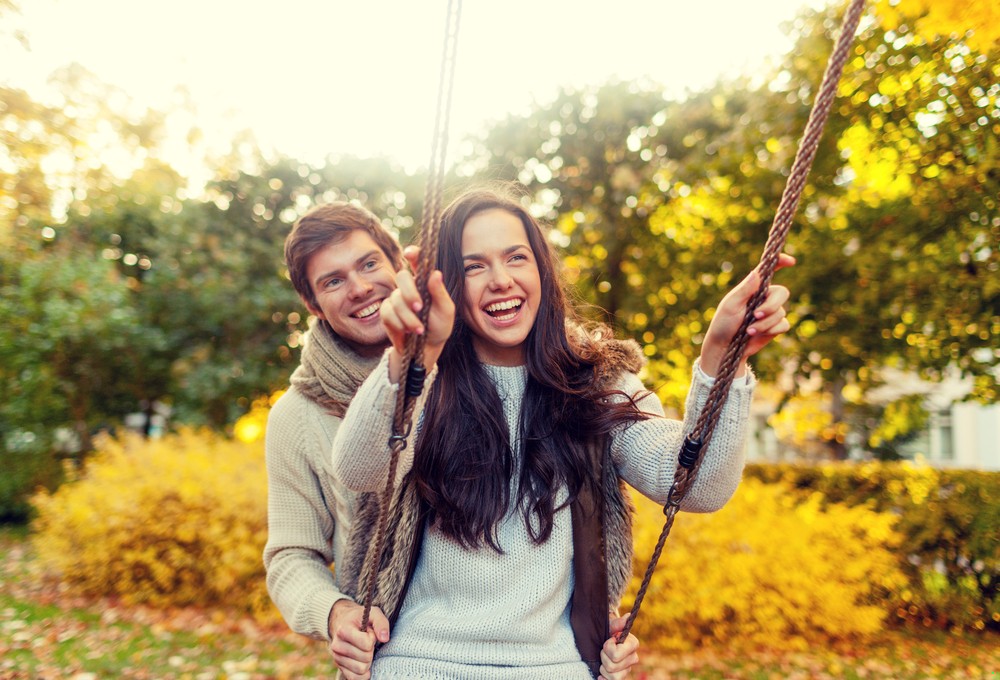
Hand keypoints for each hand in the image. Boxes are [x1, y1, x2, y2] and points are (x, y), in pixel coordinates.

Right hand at [328, 599, 389, 679]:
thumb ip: (380, 623)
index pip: (366, 643)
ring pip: (361, 669)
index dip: (372, 638)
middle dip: (371, 650)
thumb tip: (385, 639)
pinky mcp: (340, 667)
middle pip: (365, 658)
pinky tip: (364, 663)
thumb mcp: (373, 613)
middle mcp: (337, 645)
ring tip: (363, 650)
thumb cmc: (360, 618)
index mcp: (343, 630)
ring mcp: (337, 658)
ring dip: (368, 661)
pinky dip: (363, 673)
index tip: (369, 632)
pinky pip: (355, 678)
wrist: (342, 623)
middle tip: (366, 641)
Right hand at [382, 246, 454, 381]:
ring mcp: (396, 298)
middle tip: (419, 307)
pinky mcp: (387, 312)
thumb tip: (436, 273)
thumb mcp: (445, 310)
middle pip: (401, 276)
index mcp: (424, 281)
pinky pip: (387, 313)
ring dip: (408, 317)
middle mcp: (409, 286)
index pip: (417, 261)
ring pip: (395, 299)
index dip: (413, 254)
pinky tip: (408, 331)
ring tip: (419, 329)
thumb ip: (440, 293)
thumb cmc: (439, 326)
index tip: (410, 253)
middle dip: (409, 292)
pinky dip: (399, 324)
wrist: (426, 348)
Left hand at [601, 613, 639, 678]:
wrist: (606, 639)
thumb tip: (627, 617)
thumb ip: (618, 623)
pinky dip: (605, 679)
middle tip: (603, 650)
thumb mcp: (611, 626)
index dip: (607, 648)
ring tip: (603, 660)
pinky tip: (602, 674)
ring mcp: (628, 669)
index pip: (616, 655)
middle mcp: (633, 658)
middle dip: (603, 657)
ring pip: (613, 676)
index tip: (608, 640)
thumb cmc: (609, 631)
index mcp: (633, 644)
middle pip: (612, 666)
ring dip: (604, 668)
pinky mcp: (622, 676)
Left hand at [700, 253, 794, 376]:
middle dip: (771, 306)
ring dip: (764, 323)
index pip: (769, 270)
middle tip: (756, 315)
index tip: (790, 261)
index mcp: (753, 288)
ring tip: (749, 330)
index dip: (781, 262)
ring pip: (781, 312)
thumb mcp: (731, 305)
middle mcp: (764, 297)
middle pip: (782, 292)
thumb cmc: (724, 323)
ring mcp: (771, 312)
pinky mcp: (775, 327)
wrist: (725, 347)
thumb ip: (745, 290)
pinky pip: (784, 325)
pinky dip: (770, 330)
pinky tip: (756, 334)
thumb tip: (757, 273)